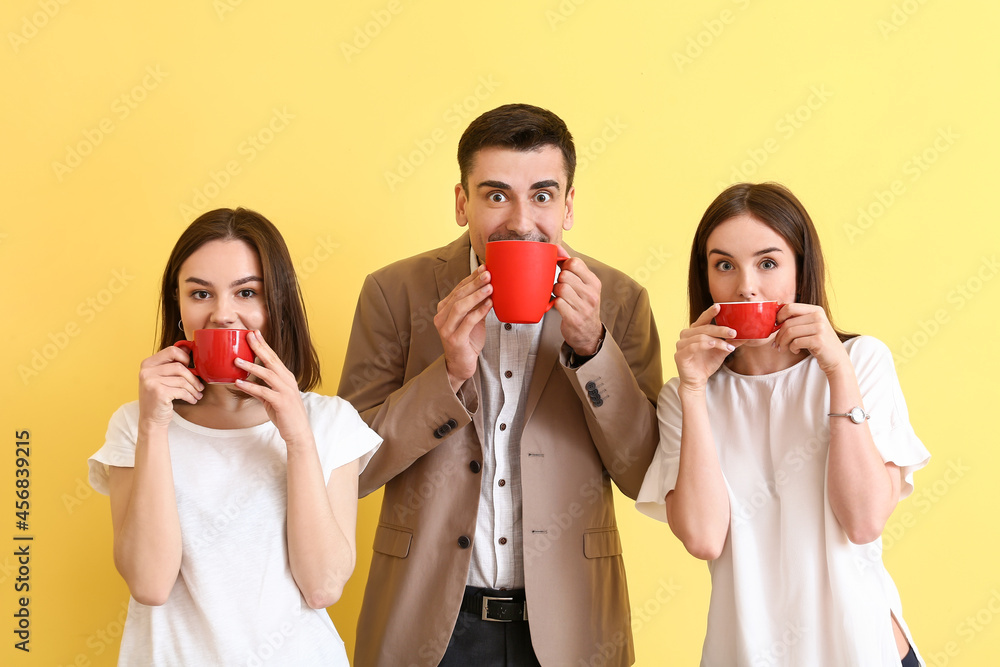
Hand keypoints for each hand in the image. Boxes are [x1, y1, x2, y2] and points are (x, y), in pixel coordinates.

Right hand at [138, 346, 203, 428]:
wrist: (151, 420)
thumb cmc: (160, 398)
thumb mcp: (162, 378)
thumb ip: (172, 364)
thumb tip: (189, 348)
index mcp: (147, 364)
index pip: (171, 351)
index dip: (185, 358)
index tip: (192, 368)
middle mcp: (146, 371)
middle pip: (179, 366)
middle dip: (193, 377)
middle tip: (200, 386)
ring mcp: (151, 381)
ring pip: (182, 380)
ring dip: (193, 389)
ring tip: (197, 394)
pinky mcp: (158, 393)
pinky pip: (182, 391)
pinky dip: (190, 396)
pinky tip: (192, 400)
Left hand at [234, 331, 312, 446]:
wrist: (299, 432)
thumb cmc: (286, 415)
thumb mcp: (272, 399)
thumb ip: (261, 389)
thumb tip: (244, 383)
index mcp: (286, 378)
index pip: (274, 358)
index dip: (264, 345)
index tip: (254, 334)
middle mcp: (287, 381)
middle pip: (272, 360)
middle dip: (259, 347)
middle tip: (248, 335)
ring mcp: (285, 391)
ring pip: (267, 374)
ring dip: (251, 366)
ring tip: (237, 360)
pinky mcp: (281, 402)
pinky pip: (263, 392)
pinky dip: (250, 386)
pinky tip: (239, 383)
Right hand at [433, 265, 491, 390]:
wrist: (461, 365)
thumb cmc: (467, 341)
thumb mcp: (472, 319)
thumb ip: (477, 305)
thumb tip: (490, 286)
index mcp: (444, 310)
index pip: (458, 289)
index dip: (471, 278)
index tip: (483, 268)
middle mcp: (441, 317)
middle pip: (458, 295)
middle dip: (474, 283)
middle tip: (488, 274)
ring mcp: (446, 329)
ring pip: (460, 306)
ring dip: (476, 295)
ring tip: (490, 287)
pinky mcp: (455, 339)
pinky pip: (468, 322)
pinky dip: (479, 311)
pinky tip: (489, 304)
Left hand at [552, 255, 602, 355]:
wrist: (588, 334)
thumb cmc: (582, 306)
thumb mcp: (583, 285)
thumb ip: (570, 266)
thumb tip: (557, 248)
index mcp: (594, 282)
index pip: (575, 262)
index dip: (564, 266)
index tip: (564, 273)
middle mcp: (591, 294)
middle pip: (565, 275)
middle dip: (558, 280)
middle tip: (561, 288)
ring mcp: (584, 307)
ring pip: (560, 288)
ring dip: (556, 293)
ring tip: (560, 297)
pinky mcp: (574, 318)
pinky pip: (558, 303)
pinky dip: (555, 304)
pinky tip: (559, 306)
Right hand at [675, 304, 739, 392]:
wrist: (697, 381)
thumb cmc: (707, 363)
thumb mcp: (722, 350)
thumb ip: (731, 341)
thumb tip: (747, 335)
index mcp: (695, 331)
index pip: (703, 319)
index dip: (710, 312)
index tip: (719, 306)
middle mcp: (686, 335)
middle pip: (704, 328)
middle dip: (720, 329)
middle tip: (734, 332)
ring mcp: (681, 344)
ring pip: (700, 337)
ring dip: (717, 340)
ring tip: (729, 346)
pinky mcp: (680, 354)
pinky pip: (693, 346)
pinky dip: (704, 345)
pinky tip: (714, 345)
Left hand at [774, 304, 849, 375]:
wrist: (835, 358)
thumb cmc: (817, 342)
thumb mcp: (809, 327)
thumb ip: (796, 319)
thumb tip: (774, 316)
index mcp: (815, 310)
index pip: (790, 307)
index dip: (778, 317)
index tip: (775, 327)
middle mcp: (818, 316)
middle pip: (788, 322)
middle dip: (778, 335)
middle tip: (776, 344)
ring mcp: (820, 328)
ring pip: (790, 332)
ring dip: (782, 343)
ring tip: (783, 348)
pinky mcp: (819, 341)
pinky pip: (796, 342)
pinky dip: (792, 348)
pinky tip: (795, 350)